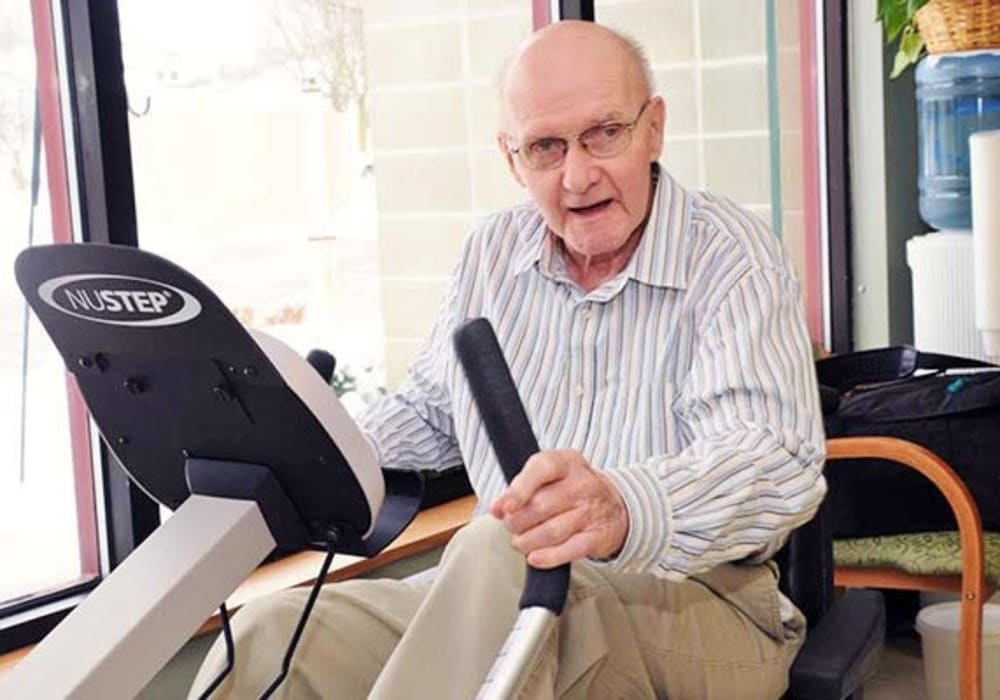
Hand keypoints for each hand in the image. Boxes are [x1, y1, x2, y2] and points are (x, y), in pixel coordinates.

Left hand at [489, 449, 628, 567]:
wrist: (613, 506)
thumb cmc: (571, 488)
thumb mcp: (549, 476)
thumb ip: (521, 488)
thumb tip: (497, 508)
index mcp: (566, 462)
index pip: (541, 469)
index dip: (519, 490)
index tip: (503, 508)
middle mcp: (581, 484)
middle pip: (541, 506)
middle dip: (517, 521)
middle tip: (511, 526)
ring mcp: (591, 511)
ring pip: (551, 531)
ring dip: (528, 541)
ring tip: (520, 542)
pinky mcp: (596, 537)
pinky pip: (569, 550)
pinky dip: (549, 557)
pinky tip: (535, 558)